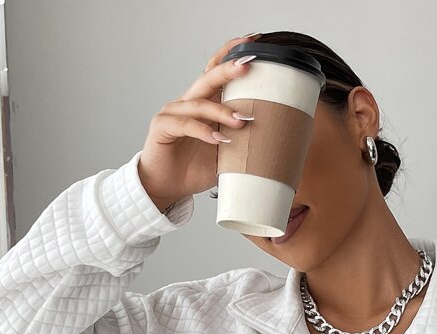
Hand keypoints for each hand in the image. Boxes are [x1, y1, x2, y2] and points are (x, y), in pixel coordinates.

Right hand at [137, 33, 259, 209]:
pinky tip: (217, 140)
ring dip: (222, 111)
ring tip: (240, 122)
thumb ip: (241, 142)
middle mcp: (188, 103)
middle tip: (249, 65)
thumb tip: (275, 141)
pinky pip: (185, 125)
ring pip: (200, 104)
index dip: (231, 55)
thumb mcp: (225, 155)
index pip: (217, 72)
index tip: (253, 42)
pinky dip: (202, 131)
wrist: (167, 187)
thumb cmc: (194, 170)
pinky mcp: (162, 127)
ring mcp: (173, 113)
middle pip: (208, 78)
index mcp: (204, 104)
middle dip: (229, 70)